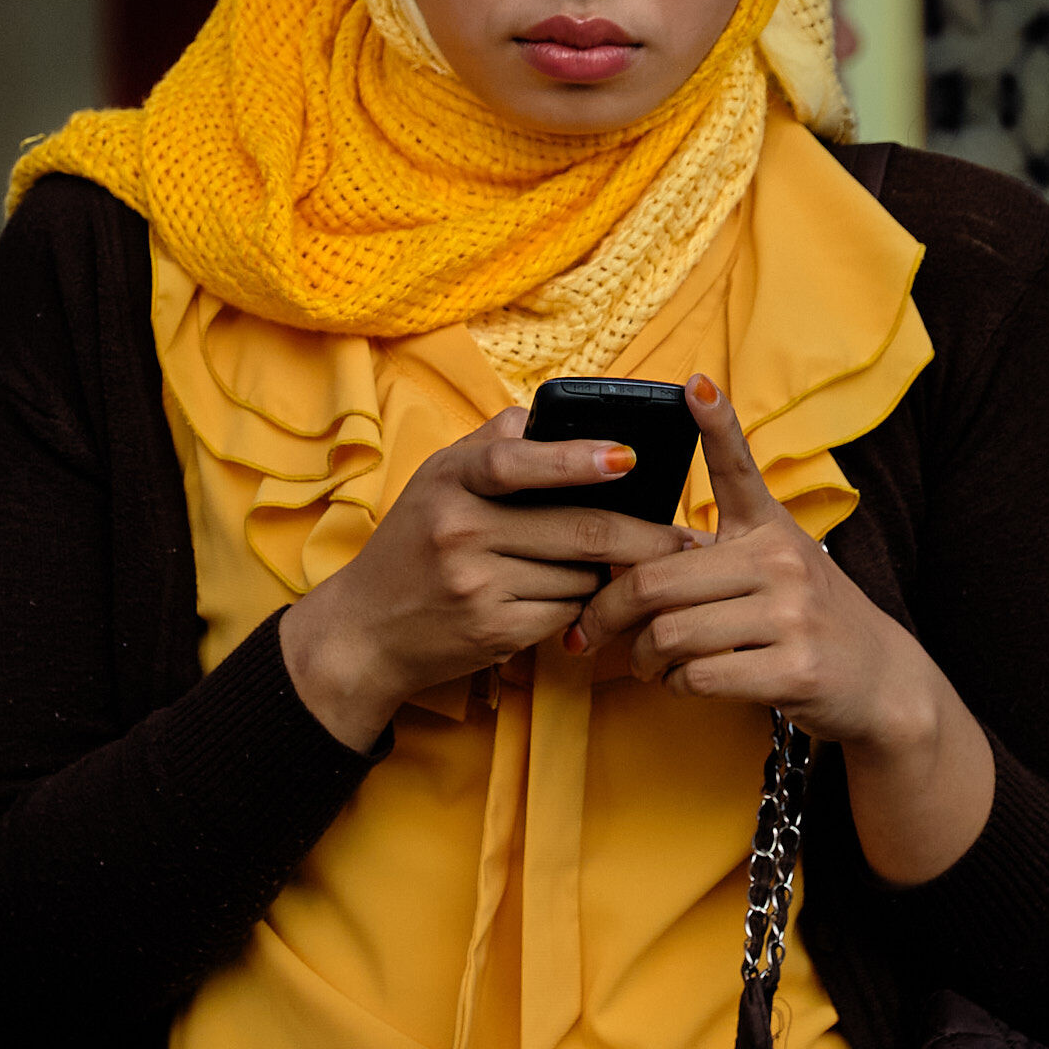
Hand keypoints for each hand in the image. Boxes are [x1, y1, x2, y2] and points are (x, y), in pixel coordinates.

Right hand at [279, 406, 692, 751]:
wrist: (363, 631)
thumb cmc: (413, 544)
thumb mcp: (437, 480)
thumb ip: (494, 443)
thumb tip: (553, 415)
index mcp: (449, 480)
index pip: (516, 462)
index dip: (576, 459)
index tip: (628, 458)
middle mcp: (459, 530)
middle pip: (577, 529)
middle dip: (643, 535)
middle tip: (685, 538)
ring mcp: (476, 586)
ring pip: (579, 574)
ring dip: (608, 572)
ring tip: (619, 567)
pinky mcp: (493, 633)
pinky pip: (566, 612)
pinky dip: (584, 604)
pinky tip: (581, 598)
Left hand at [565, 375, 995, 885]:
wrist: (879, 680)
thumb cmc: (806, 619)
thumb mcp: (774, 564)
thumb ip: (714, 553)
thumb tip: (621, 561)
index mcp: (769, 527)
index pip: (738, 467)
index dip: (717, 424)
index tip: (695, 384)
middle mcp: (782, 561)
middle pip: (658, 580)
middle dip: (609, 611)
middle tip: (593, 630)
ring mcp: (792, 615)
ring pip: (673, 634)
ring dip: (643, 658)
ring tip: (646, 662)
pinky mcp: (795, 669)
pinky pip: (700, 676)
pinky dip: (675, 685)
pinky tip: (681, 681)